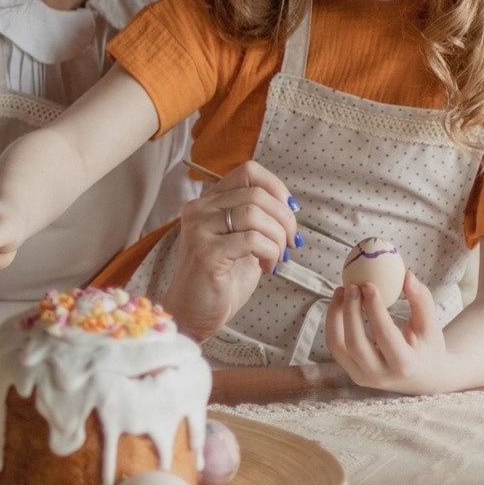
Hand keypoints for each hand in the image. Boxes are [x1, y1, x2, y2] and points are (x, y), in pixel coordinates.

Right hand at [157, 161, 296, 339]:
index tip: (290, 212)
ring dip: (277, 238)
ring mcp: (199, 230)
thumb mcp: (241, 241)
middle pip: (256, 194)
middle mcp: (199, 210)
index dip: (277, 188)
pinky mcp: (206, 253)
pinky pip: (252, 240)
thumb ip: (256, 219)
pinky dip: (270, 253)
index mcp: (208, 202)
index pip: (248, 172)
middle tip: (290, 244)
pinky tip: (268, 267)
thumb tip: (289, 206)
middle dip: (285, 219)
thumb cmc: (220, 279)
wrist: (194, 313)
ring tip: (277, 258)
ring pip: (254, 214)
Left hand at [327, 272, 452, 392]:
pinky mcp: (351, 372)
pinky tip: (340, 303)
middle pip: (355, 343)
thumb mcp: (431, 326)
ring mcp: (362, 377)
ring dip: (335, 315)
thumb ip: (421, 301)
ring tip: (341, 291)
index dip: (374, 309)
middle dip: (350, 311)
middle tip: (351, 286)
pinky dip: (333, 322)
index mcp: (405, 365)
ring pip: (337, 345)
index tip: (369, 284)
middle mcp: (380, 376)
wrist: (424, 377)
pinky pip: (334, 346)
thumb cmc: (428, 347)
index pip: (385, 336)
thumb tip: (407, 275)